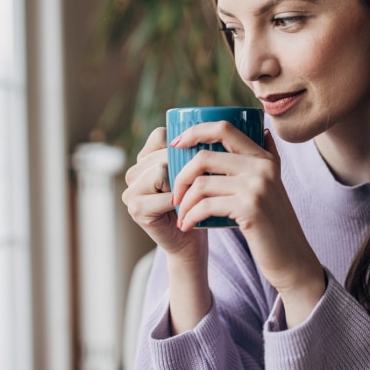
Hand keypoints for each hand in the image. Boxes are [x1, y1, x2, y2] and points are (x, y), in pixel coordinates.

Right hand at [123, 127, 206, 261]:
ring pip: (161, 170)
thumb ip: (197, 150)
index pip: (161, 136)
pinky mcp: (135, 208)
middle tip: (196, 186)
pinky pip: (163, 194)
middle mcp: (133, 172)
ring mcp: (130, 191)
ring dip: (182, 185)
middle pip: (163, 154)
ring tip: (187, 198)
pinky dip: (179, 202)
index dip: (182, 147)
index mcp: (144, 159)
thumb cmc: (197, 202)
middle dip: (185, 168)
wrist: (190, 239)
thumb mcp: (196, 171)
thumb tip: (239, 129)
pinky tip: (182, 210)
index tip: (195, 164)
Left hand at [171, 122, 325, 322]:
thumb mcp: (275, 185)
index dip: (195, 131)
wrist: (292, 258)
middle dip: (181, 176)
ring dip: (184, 201)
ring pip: (202, 183)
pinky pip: (206, 206)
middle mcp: (262, 167)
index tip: (176, 144)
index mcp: (264, 158)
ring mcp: (257, 187)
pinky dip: (191, 216)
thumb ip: (267, 159)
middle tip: (175, 195)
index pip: (224, 128)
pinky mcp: (250, 209)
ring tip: (181, 214)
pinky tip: (187, 225)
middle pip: (205, 157)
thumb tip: (263, 130)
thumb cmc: (275, 224)